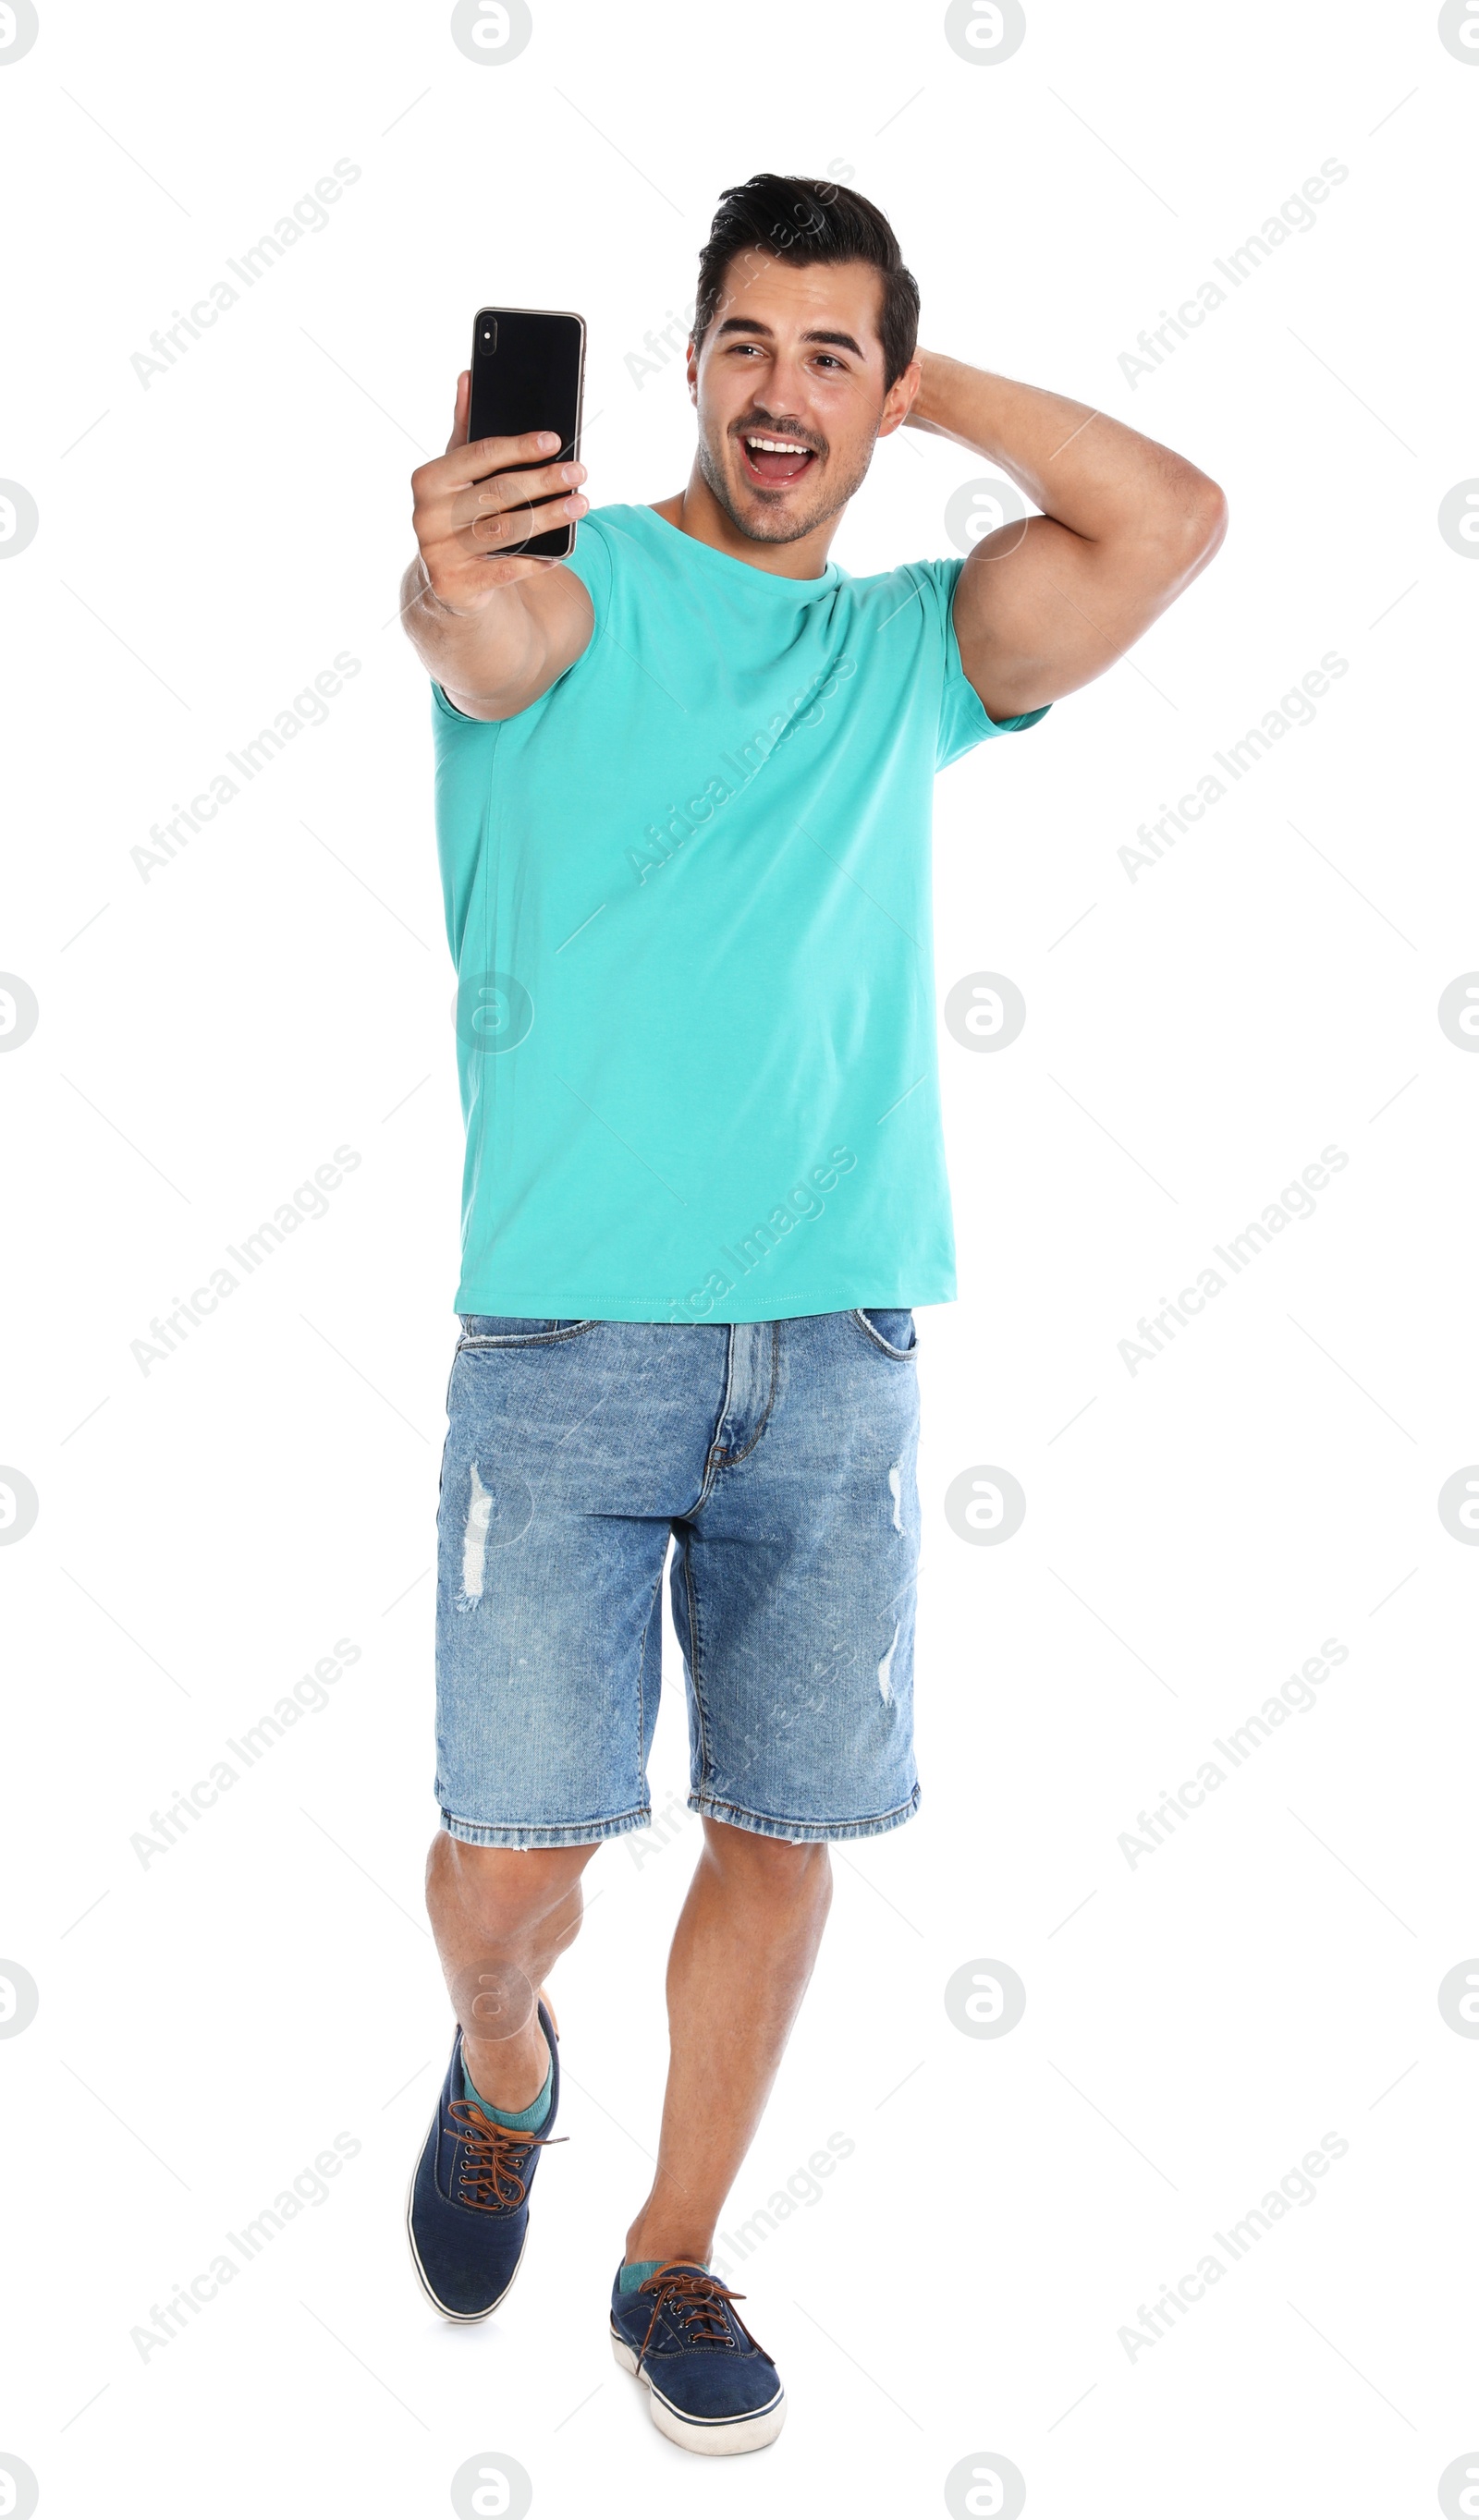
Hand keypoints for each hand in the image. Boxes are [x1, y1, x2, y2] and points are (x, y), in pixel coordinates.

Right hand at [409, 371, 587, 615]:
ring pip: (504, 530)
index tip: (553, 440)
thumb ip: (465, 429)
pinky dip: (536, 560)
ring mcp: (439, 553)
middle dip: (543, 481)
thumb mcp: (457, 473)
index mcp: (428, 479)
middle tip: (579, 472)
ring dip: (548, 517)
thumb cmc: (459, 514)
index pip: (477, 455)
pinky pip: (505, 569)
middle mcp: (427, 516)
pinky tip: (561, 551)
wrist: (444, 583)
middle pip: (496, 493)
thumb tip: (469, 376)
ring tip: (580, 505)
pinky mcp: (455, 585)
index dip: (517, 446)